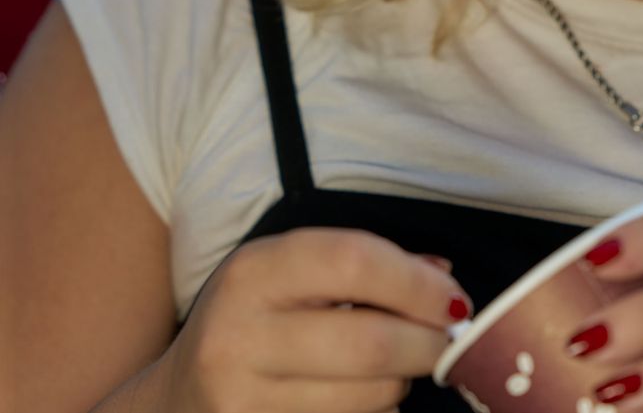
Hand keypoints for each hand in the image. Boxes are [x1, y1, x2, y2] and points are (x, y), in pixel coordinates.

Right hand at [156, 227, 470, 412]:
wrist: (172, 404)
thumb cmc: (249, 322)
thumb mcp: (287, 274)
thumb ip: (363, 265)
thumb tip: (444, 280)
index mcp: (253, 272)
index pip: (354, 261)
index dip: (417, 283)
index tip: (453, 299)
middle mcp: (238, 337)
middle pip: (369, 344)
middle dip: (427, 344)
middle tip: (449, 340)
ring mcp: (240, 403)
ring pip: (365, 400)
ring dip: (401, 384)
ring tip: (398, 366)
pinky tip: (365, 397)